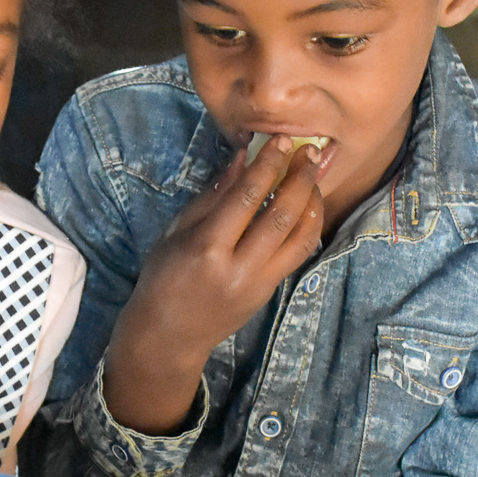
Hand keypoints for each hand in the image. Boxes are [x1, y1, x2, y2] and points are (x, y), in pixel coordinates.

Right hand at [102, 136, 324, 433]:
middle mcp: (239, 267)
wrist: (169, 336)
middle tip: (310, 152)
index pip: (247, 197)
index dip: (268, 165)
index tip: (282, 140)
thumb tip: (243, 158)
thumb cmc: (163, 278)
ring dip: (313, 202)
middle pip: (282, 215)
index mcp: (207, 248)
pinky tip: (308, 206)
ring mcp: (260, 283)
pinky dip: (310, 225)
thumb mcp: (176, 232)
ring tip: (313, 176)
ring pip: (301, 237)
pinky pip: (299, 253)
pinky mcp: (271, 291)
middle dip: (300, 178)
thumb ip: (213, 196)